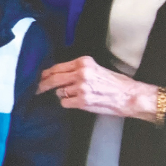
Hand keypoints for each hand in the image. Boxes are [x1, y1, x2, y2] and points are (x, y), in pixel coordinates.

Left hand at [38, 56, 158, 121]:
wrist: (129, 96)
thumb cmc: (115, 83)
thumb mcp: (95, 68)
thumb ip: (77, 69)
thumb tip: (58, 75)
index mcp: (83, 62)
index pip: (57, 67)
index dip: (46, 73)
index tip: (39, 77)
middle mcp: (81, 73)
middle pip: (53, 78)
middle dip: (42, 85)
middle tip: (36, 89)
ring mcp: (81, 87)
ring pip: (60, 92)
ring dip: (64, 95)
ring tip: (77, 96)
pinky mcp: (82, 101)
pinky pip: (65, 103)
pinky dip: (69, 104)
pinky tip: (78, 102)